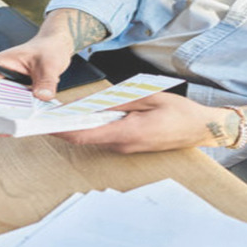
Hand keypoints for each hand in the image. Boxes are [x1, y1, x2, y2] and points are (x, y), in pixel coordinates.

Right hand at [0, 34, 74, 103]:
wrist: (51, 48)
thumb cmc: (46, 50)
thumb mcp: (49, 66)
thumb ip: (46, 82)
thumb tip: (43, 96)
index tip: (17, 99)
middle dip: (10, 102)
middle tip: (29, 98)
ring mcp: (0, 82)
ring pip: (1, 103)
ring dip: (18, 102)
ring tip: (33, 93)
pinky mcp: (9, 88)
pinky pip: (10, 102)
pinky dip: (22, 102)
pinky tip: (33, 95)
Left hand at [53, 92, 238, 153]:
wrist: (201, 129)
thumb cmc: (180, 112)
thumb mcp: (149, 98)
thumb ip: (120, 100)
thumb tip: (93, 102)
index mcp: (126, 133)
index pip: (84, 134)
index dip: (61, 130)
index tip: (45, 123)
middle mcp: (123, 145)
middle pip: (86, 137)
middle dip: (66, 125)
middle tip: (48, 112)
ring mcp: (127, 148)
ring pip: (96, 135)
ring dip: (81, 124)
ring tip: (65, 109)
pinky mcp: (131, 145)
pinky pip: (107, 135)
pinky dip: (95, 125)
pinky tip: (90, 112)